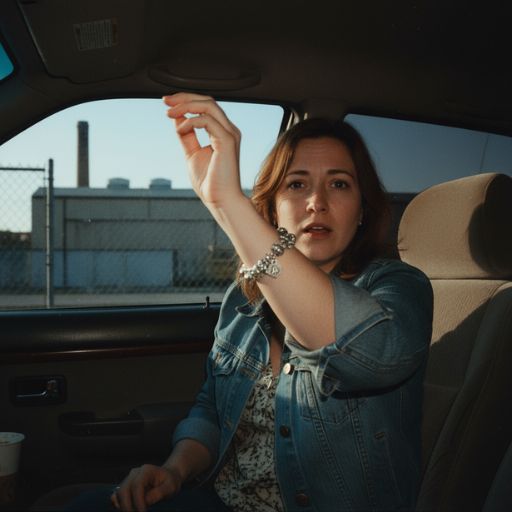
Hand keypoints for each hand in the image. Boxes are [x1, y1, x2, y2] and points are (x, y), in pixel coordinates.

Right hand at [110, 464, 181, 511]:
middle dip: (127, 506)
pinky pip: (116, 496)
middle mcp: (135, 473)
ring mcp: (129, 479)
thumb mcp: (170, 487)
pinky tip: (129, 509)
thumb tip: (145, 502)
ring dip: (123, 507)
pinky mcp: (125, 486)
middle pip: (124, 489)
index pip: (137, 485)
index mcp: (146, 470)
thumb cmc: (170, 482)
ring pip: (118, 494)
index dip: (138, 501)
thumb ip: (158, 493)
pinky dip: (119, 505)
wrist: (168, 477)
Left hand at [163, 92, 242, 208]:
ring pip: (208, 105)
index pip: (206, 106)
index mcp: (222, 133)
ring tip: (169, 113)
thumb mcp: (192, 154)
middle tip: (165, 101)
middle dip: (184, 97)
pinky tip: (180, 129)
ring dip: (186, 105)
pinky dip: (191, 121)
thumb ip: (187, 136)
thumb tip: (177, 118)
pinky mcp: (228, 141)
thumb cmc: (210, 183)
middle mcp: (229, 130)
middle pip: (207, 100)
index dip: (186, 100)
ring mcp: (230, 134)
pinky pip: (208, 120)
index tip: (167, 103)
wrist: (221, 201)